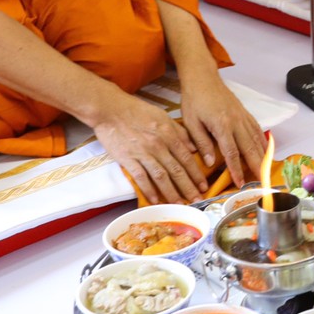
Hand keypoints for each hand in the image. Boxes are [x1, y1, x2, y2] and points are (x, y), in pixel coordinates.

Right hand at [92, 93, 209, 202]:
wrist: (110, 109)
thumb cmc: (136, 110)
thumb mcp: (162, 116)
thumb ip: (179, 132)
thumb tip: (193, 148)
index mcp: (168, 134)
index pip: (187, 158)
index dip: (196, 175)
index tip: (203, 186)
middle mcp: (158, 145)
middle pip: (177, 170)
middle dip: (189, 188)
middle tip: (197, 200)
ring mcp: (143, 153)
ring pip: (161, 177)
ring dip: (172, 193)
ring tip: (179, 204)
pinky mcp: (127, 159)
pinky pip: (141, 178)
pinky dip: (149, 190)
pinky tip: (155, 200)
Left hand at [178, 74, 265, 185]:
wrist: (203, 78)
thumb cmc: (194, 100)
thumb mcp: (191, 123)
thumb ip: (201, 143)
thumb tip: (210, 163)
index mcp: (222, 125)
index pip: (232, 153)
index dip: (237, 170)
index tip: (240, 183)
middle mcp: (237, 122)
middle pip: (250, 148)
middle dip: (257, 167)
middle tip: (263, 182)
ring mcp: (243, 117)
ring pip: (257, 140)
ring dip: (263, 157)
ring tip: (267, 171)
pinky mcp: (246, 113)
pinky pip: (257, 130)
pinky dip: (263, 143)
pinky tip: (265, 152)